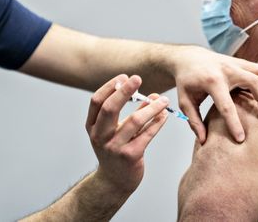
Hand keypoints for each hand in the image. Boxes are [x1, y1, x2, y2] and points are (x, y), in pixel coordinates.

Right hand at [85, 75, 168, 191]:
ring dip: (151, 107)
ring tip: (164, 100)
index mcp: (92, 126)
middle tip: (138, 78)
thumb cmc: (116, 149)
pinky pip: (147, 134)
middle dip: (125, 91)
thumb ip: (132, 112)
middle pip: (110, 108)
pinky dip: (158, 122)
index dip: (110, 86)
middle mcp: (99, 136)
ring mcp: (114, 147)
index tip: (124, 76)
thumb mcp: (116, 130)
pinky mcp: (130, 156)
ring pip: (134, 120)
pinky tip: (164, 115)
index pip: (97, 101)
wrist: (115, 181)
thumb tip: (153, 95)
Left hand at [171, 46, 257, 142]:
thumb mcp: (185, 102)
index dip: (234, 124)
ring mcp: (234, 63)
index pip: (226, 106)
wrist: (188, 58)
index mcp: (211, 81)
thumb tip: (203, 141)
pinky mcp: (240, 61)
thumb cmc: (186, 82)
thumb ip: (194, 121)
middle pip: (254, 83)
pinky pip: (257, 70)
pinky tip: (252, 91)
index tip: (240, 139)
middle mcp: (226, 70)